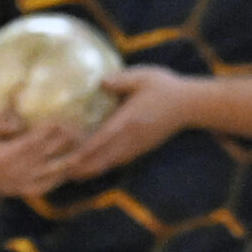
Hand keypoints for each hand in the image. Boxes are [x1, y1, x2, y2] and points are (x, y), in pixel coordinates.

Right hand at [0, 111, 80, 200]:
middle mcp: (11, 174)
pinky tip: (69, 169)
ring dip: (66, 164)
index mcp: (2, 157)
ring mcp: (15, 185)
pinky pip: (42, 187)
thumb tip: (21, 123)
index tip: (60, 120)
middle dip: (61, 144)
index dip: (46, 132)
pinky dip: (56, 179)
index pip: (30, 143)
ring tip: (82, 153)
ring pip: (46, 176)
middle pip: (43, 158)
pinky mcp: (18, 190)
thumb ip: (2, 120)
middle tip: (79, 130)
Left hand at [66, 64, 199, 180]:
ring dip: (91, 170)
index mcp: (128, 121)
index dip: (84, 151)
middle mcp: (131, 138)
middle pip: (102, 158)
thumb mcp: (143, 77)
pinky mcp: (141, 148)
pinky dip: (104, 166)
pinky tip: (95, 168)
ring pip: (110, 163)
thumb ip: (121, 80)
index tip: (68, 159)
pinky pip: (119, 161)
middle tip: (61, 173)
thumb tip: (101, 82)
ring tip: (73, 175)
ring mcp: (137, 146)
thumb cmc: (165, 88)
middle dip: (82, 167)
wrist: (189, 106)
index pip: (102, 140)